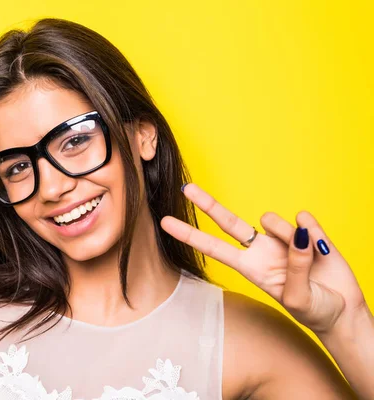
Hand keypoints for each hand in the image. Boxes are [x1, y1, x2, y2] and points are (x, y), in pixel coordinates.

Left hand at [161, 183, 365, 334]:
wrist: (343, 311)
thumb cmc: (314, 310)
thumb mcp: (297, 298)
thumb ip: (295, 268)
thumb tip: (299, 235)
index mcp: (250, 267)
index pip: (214, 248)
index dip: (191, 235)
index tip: (165, 224)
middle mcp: (261, 249)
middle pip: (229, 222)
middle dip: (207, 204)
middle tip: (186, 188)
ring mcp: (283, 238)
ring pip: (274, 221)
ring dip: (289, 237)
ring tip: (309, 260)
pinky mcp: (308, 231)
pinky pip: (305, 220)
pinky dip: (314, 233)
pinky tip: (321, 247)